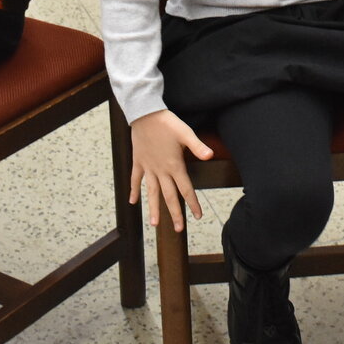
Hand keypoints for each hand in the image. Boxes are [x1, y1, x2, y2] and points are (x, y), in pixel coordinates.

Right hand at [128, 108, 213, 230]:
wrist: (144, 113)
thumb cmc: (167, 122)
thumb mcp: (185, 133)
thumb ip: (198, 146)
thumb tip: (211, 155)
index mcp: (174, 165)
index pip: (186, 189)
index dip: (192, 203)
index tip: (198, 216)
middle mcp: (161, 170)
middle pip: (169, 196)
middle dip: (175, 213)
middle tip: (178, 229)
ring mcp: (148, 168)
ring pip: (152, 193)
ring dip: (153, 208)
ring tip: (154, 224)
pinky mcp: (139, 162)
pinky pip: (136, 179)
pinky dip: (134, 190)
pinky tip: (132, 202)